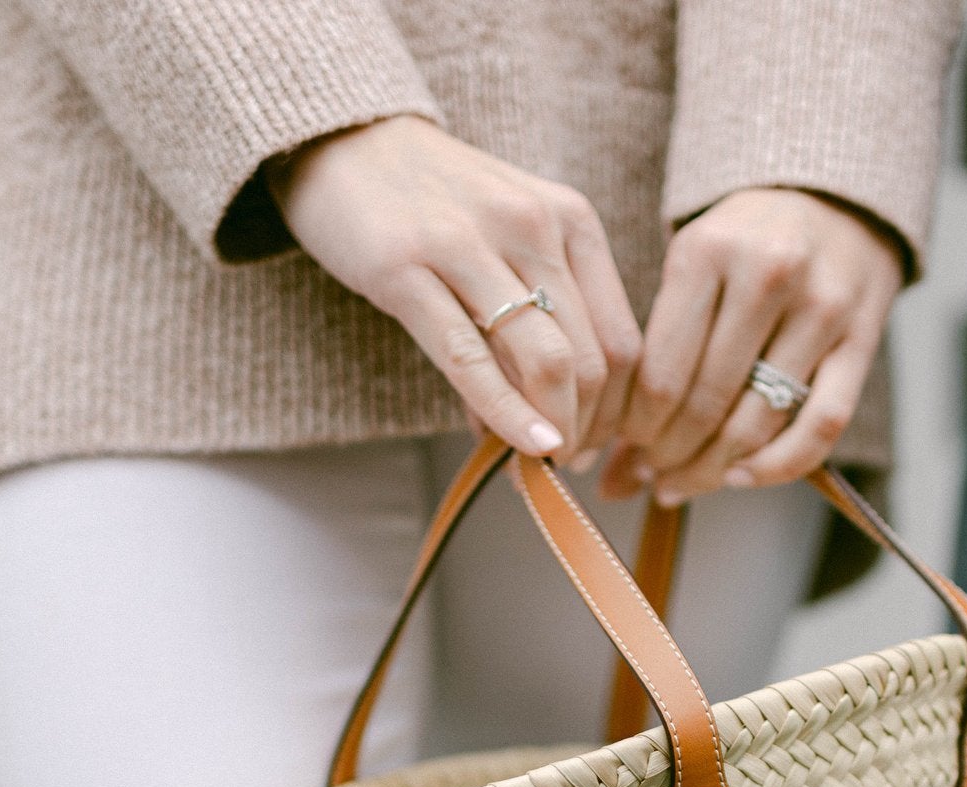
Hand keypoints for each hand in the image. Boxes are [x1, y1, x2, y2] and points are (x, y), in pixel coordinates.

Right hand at [270, 115, 639, 457]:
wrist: (344, 143)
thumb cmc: (434, 205)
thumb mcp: (508, 245)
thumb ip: (536, 321)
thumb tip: (549, 422)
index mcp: (571, 220)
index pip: (622, 338)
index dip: (618, 410)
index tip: (597, 444)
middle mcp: (532, 226)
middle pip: (591, 358)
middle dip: (588, 428)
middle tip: (569, 464)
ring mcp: (468, 245)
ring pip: (544, 360)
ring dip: (551, 428)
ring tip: (540, 461)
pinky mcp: (405, 269)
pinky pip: (469, 359)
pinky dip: (502, 414)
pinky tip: (513, 448)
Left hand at [602, 188, 902, 505]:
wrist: (829, 194)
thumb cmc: (743, 244)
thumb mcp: (690, 270)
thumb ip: (651, 357)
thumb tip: (612, 475)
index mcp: (707, 251)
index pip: (661, 373)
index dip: (636, 430)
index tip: (623, 450)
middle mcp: (768, 274)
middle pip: (706, 403)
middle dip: (668, 456)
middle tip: (652, 475)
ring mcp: (822, 307)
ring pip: (758, 422)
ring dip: (712, 469)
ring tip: (684, 482)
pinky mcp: (863, 337)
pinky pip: (821, 425)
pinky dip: (778, 467)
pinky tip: (741, 477)